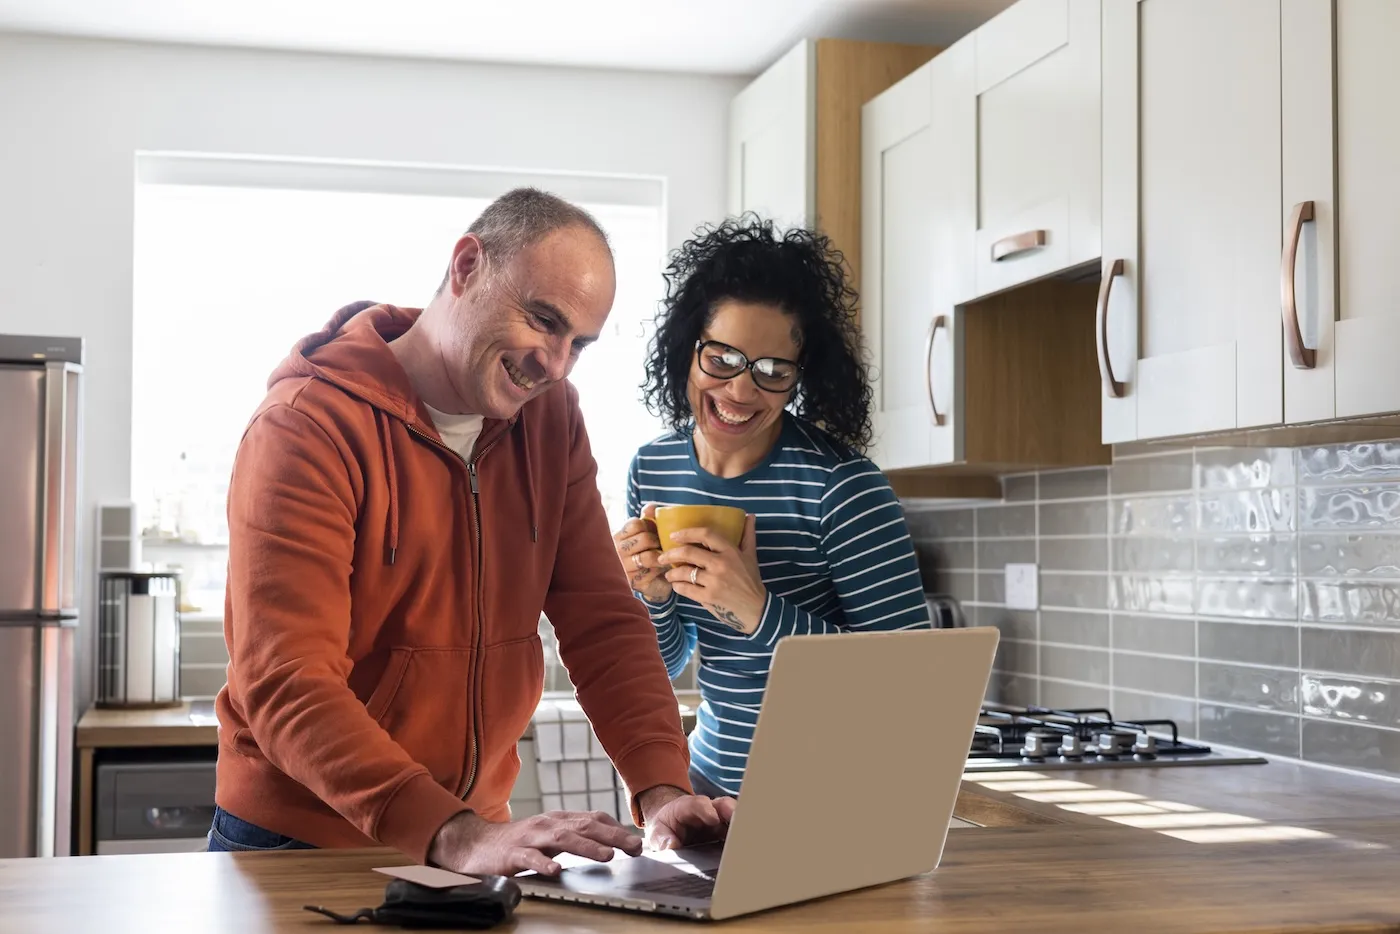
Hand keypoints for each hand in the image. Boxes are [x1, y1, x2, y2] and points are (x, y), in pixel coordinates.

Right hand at [427, 808, 641, 876]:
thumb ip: (575, 837)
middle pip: (584, 826)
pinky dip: (543, 863)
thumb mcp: (550, 835)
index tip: (636, 842)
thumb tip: (609, 844)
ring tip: (606, 856)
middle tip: (634, 847)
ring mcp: (530, 838)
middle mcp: (547, 824)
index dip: (616, 829)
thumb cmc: (518, 843)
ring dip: (587, 846)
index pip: (593, 819)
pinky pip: (529, 858)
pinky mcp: (512, 854)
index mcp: (559, 820)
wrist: (475, 844)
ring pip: (562, 838)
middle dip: (611, 836)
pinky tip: (556, 871)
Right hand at [612, 503, 670, 602]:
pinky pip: (654, 571)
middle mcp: (618, 552)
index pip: (636, 524)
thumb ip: (648, 517)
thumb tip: (650, 508)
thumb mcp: (647, 532)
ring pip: (650, 556)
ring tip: (665, 557)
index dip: (650, 526)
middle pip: (645, 539)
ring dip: (662, 556)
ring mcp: (624, 568)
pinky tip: (662, 570)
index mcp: (619, 536)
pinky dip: (662, 569)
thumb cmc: (648, 552)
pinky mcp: (634, 582)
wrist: (653, 581)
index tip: (655, 532)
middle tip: (663, 546)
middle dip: (658, 542)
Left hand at [637, 785, 737, 851]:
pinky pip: (737, 834)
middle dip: (733, 813)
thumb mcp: (657, 832)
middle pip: (724, 806)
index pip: (698, 804)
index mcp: (687, 807)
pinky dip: (741, 841)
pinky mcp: (726, 834)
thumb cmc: (666, 828)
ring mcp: (719, 821)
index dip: (706, 809)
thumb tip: (671, 846)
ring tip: (747, 843)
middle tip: (741, 827)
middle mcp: (708, 810)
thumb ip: (662, 838)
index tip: (713, 818)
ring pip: (735, 819)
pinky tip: (746, 853)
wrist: (672, 827)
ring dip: (741, 829)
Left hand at [659, 514, 764, 633]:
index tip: (674, 535)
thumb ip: (748, 535)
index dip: (687, 532)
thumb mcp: (751, 556)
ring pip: (684, 572)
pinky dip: (678, 586)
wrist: (756, 609)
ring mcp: (714, 581)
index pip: (706, 534)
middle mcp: (721, 564)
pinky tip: (676, 585)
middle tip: (662, 556)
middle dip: (671, 554)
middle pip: (689, 552)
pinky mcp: (709, 597)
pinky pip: (686, 589)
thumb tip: (750, 516)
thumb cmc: (751, 580)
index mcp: (731, 551)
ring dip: (672, 572)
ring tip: (668, 573)